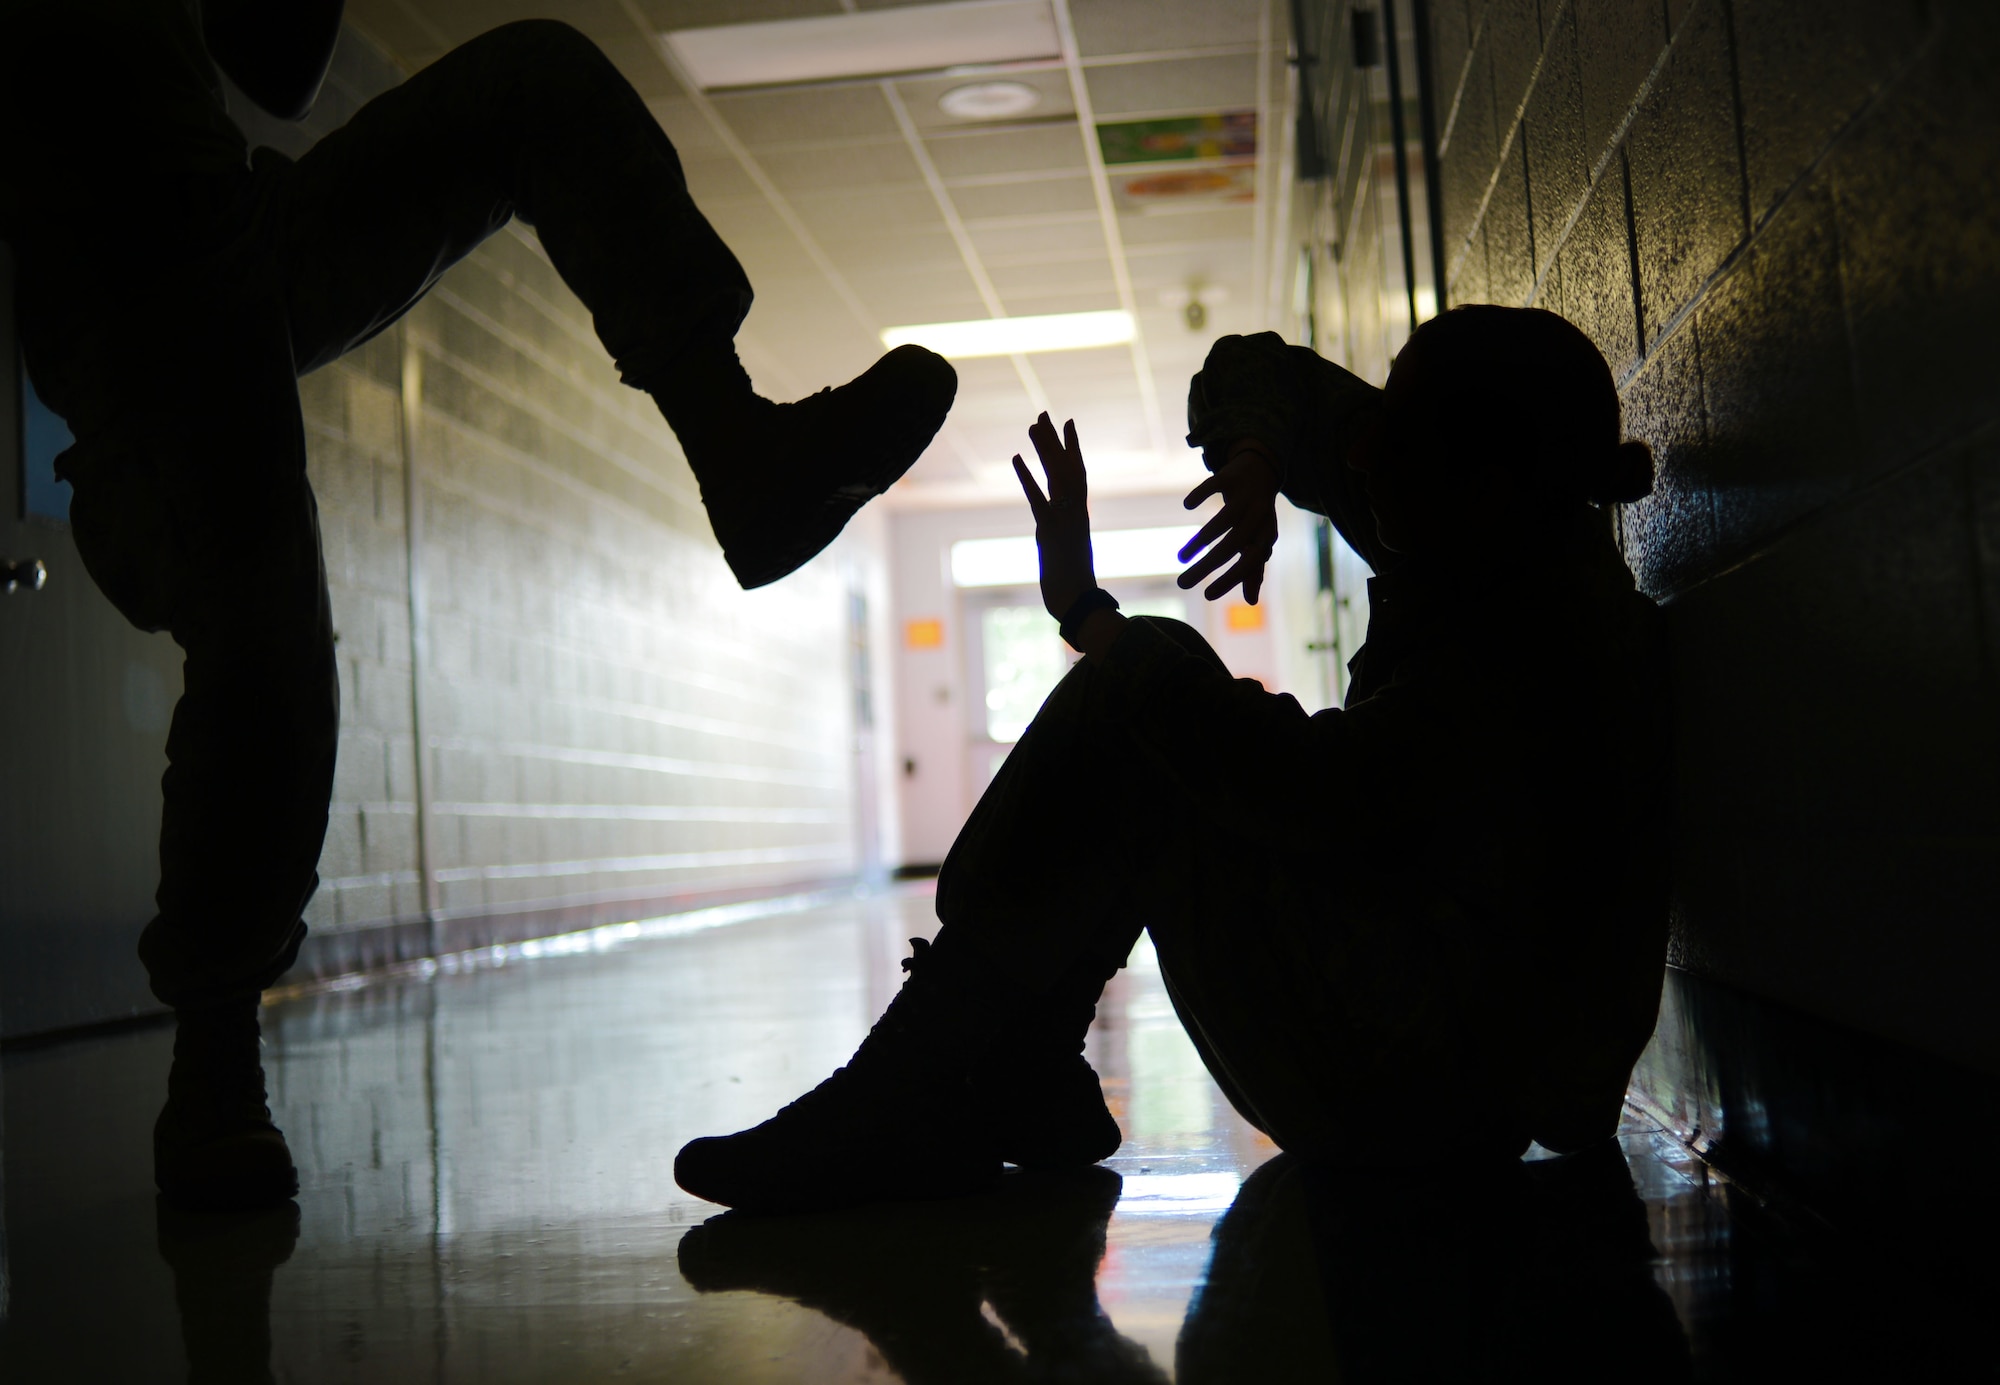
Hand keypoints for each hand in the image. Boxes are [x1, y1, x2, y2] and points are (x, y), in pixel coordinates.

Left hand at [1013, 413, 1096, 621]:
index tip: (1066, 426)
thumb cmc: (1075, 591)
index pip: (1076, 476)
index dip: (1071, 450)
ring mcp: (1065, 521)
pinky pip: (1038, 498)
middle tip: (1045, 414)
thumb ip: (1063, 545)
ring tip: (1034, 424)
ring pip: (1056, 476)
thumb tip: (1057, 544)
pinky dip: (1027, 477)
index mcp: (1078, 518)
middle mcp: (1075, 513)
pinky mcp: (1051, 532)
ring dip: (1045, 449)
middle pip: (1066, 468)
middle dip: (1055, 441)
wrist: (1081, 606)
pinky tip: (1016, 457)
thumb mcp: (1067, 559)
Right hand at [1178, 441, 1280, 602]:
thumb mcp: (1259, 541)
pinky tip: (1188, 505)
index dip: (1230, 579)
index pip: (1250, 562)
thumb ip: (1254, 569)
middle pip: (1232, 546)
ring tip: (1180, 558)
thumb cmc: (1258, 515)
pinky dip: (1200, 495)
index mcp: (1266, 535)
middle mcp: (1258, 516)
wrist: (1263, 470)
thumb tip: (1252, 602)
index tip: (1207, 596)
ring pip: (1221, 521)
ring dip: (1198, 542)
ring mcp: (1244, 495)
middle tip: (1182, 584)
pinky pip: (1213, 486)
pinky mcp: (1230, 476)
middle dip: (1206, 567)